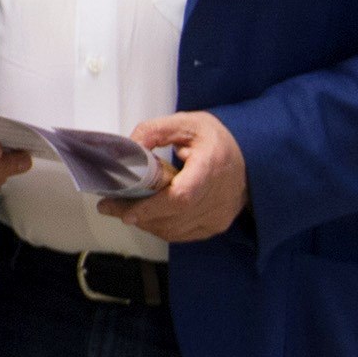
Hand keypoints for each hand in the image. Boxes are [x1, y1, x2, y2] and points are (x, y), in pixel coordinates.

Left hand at [103, 111, 247, 241]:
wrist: (248, 154)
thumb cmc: (213, 138)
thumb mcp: (184, 122)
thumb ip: (153, 131)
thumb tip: (128, 148)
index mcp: (212, 166)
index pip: (181, 197)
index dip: (152, 207)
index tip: (125, 210)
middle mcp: (220, 196)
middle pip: (172, 217)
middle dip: (136, 214)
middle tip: (109, 206)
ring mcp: (220, 214)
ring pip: (174, 230)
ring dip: (145, 222)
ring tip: (124, 208)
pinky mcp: (217, 225)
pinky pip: (181, 234)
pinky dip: (160, 227)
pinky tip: (147, 215)